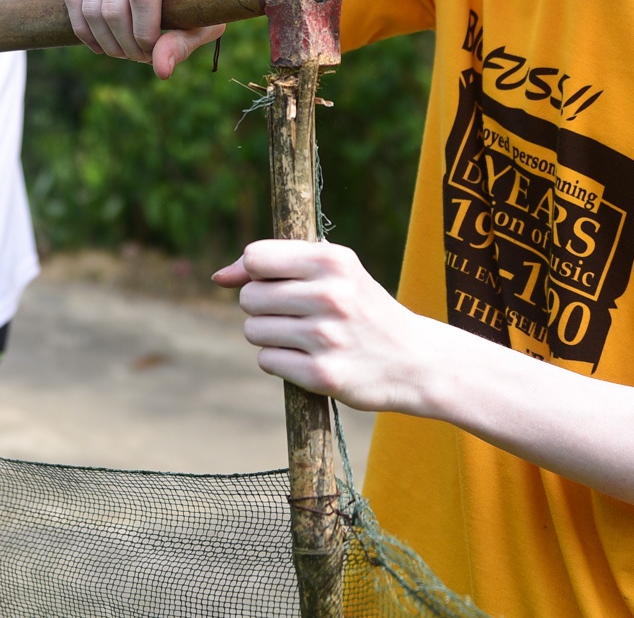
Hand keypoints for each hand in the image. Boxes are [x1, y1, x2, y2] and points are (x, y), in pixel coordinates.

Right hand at [65, 0, 224, 78]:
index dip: (143, 35)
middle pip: (113, 4)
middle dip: (124, 43)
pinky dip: (83, 28)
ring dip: (105, 40)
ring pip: (89, 5)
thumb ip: (185, 41)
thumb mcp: (202, 14)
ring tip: (124, 50)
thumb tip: (160, 70)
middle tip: (140, 56)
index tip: (152, 53)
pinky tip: (100, 42)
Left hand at [214, 240, 453, 414]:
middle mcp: (330, 295)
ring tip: (302, 336)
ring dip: (268, 336)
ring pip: (253, 330)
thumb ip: (276, 264)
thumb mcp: (335, 272)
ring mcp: (327, 337)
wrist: (415, 360)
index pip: (256, 257)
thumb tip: (219, 277)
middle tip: (294, 314)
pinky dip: (279, 361)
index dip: (252, 272)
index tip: (268, 283)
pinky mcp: (324, 375)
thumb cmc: (362, 307)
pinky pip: (267, 361)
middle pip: (249, 297)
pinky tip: (307, 358)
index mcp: (333, 260)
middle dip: (261, 307)